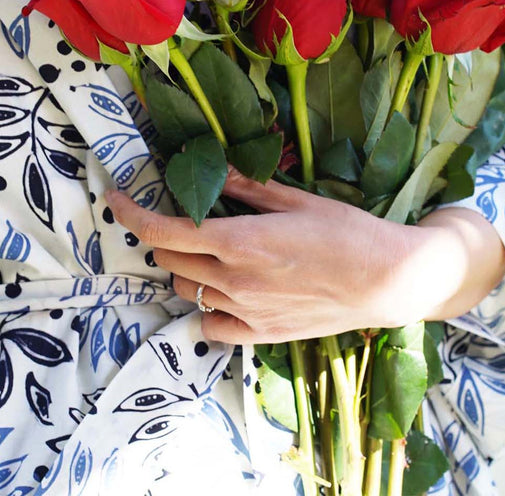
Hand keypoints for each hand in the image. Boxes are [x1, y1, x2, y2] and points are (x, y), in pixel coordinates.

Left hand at [103, 165, 453, 343]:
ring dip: (185, 268)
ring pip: (186, 290)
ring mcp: (246, 313)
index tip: (117, 198)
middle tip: (181, 218)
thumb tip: (212, 169)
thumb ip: (247, 188)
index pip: (164, 231)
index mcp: (240, 241)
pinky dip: (205, 307)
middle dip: (163, 236)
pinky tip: (223, 290)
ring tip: (207, 250)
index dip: (132, 214)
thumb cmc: (346, 231)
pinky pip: (210, 325)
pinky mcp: (261, 335)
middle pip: (169, 260)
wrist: (387, 281)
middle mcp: (235, 281)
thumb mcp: (295, 199)